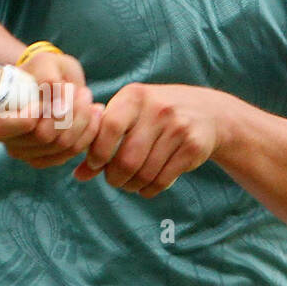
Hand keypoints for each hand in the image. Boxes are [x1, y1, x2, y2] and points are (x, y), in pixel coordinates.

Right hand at [0, 50, 103, 168]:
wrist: (47, 82)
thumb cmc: (42, 71)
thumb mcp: (45, 63)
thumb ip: (50, 80)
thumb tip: (60, 109)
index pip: (17, 125)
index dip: (40, 111)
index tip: (57, 88)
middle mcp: (6, 139)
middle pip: (45, 136)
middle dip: (72, 111)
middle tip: (83, 91)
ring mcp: (25, 153)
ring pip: (62, 145)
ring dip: (83, 120)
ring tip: (87, 98)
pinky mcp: (45, 159)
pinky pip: (72, 152)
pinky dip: (88, 132)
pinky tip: (93, 113)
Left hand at [73, 83, 222, 195]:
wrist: (207, 112)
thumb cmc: (154, 116)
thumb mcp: (129, 116)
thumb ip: (102, 140)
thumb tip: (79, 175)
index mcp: (135, 96)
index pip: (109, 127)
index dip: (98, 152)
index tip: (96, 164)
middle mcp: (158, 109)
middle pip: (127, 159)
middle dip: (115, 177)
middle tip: (114, 179)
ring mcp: (178, 127)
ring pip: (145, 173)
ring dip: (132, 186)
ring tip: (130, 183)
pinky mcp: (193, 146)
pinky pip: (163, 180)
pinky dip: (149, 190)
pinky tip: (146, 186)